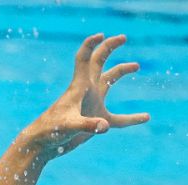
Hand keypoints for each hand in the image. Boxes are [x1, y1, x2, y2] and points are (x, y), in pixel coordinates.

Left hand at [24, 34, 149, 157]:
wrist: (42, 145)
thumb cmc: (50, 132)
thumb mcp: (68, 127)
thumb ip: (87, 125)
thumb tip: (104, 126)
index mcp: (79, 87)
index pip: (84, 59)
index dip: (91, 45)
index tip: (101, 35)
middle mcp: (86, 91)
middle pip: (99, 62)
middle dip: (109, 48)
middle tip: (123, 37)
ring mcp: (91, 104)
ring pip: (109, 82)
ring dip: (121, 72)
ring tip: (136, 66)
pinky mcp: (95, 120)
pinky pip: (118, 119)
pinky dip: (131, 119)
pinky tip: (146, 117)